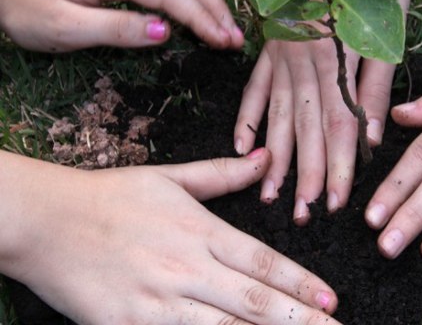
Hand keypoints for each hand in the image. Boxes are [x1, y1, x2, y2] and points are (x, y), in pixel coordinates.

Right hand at [2, 149, 339, 323]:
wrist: (47, 221)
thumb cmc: (112, 196)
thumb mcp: (171, 177)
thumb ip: (223, 173)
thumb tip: (265, 157)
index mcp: (200, 230)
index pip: (263, 261)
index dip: (301, 282)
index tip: (331, 297)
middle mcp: (187, 268)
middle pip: (255, 301)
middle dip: (301, 320)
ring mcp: (160, 302)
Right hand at [234, 37, 395, 224]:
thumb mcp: (383, 36)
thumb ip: (376, 87)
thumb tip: (372, 138)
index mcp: (337, 58)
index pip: (338, 122)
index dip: (338, 164)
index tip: (336, 202)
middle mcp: (304, 61)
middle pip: (305, 126)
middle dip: (304, 173)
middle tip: (302, 213)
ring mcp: (282, 57)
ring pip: (278, 114)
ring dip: (274, 157)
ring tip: (269, 194)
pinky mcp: (268, 51)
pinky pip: (254, 88)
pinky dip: (247, 117)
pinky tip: (241, 147)